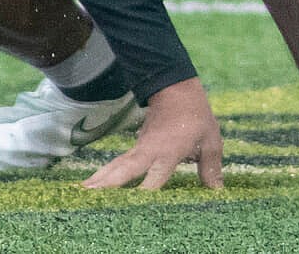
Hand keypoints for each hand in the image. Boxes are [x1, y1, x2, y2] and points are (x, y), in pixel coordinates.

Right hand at [84, 77, 224, 190]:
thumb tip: (217, 191)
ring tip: (81, 193)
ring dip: (99, 180)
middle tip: (92, 198)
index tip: (135, 208)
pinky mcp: (134, 148)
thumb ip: (211, 168)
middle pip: (126, 171)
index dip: (145, 193)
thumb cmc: (196, 117)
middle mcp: (149, 152)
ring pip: (116, 167)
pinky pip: (117, 164)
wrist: (177, 90)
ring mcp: (139, 149)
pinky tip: (88, 185)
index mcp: (169, 152)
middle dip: (110, 185)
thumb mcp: (210, 141)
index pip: (155, 177)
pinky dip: (102, 175)